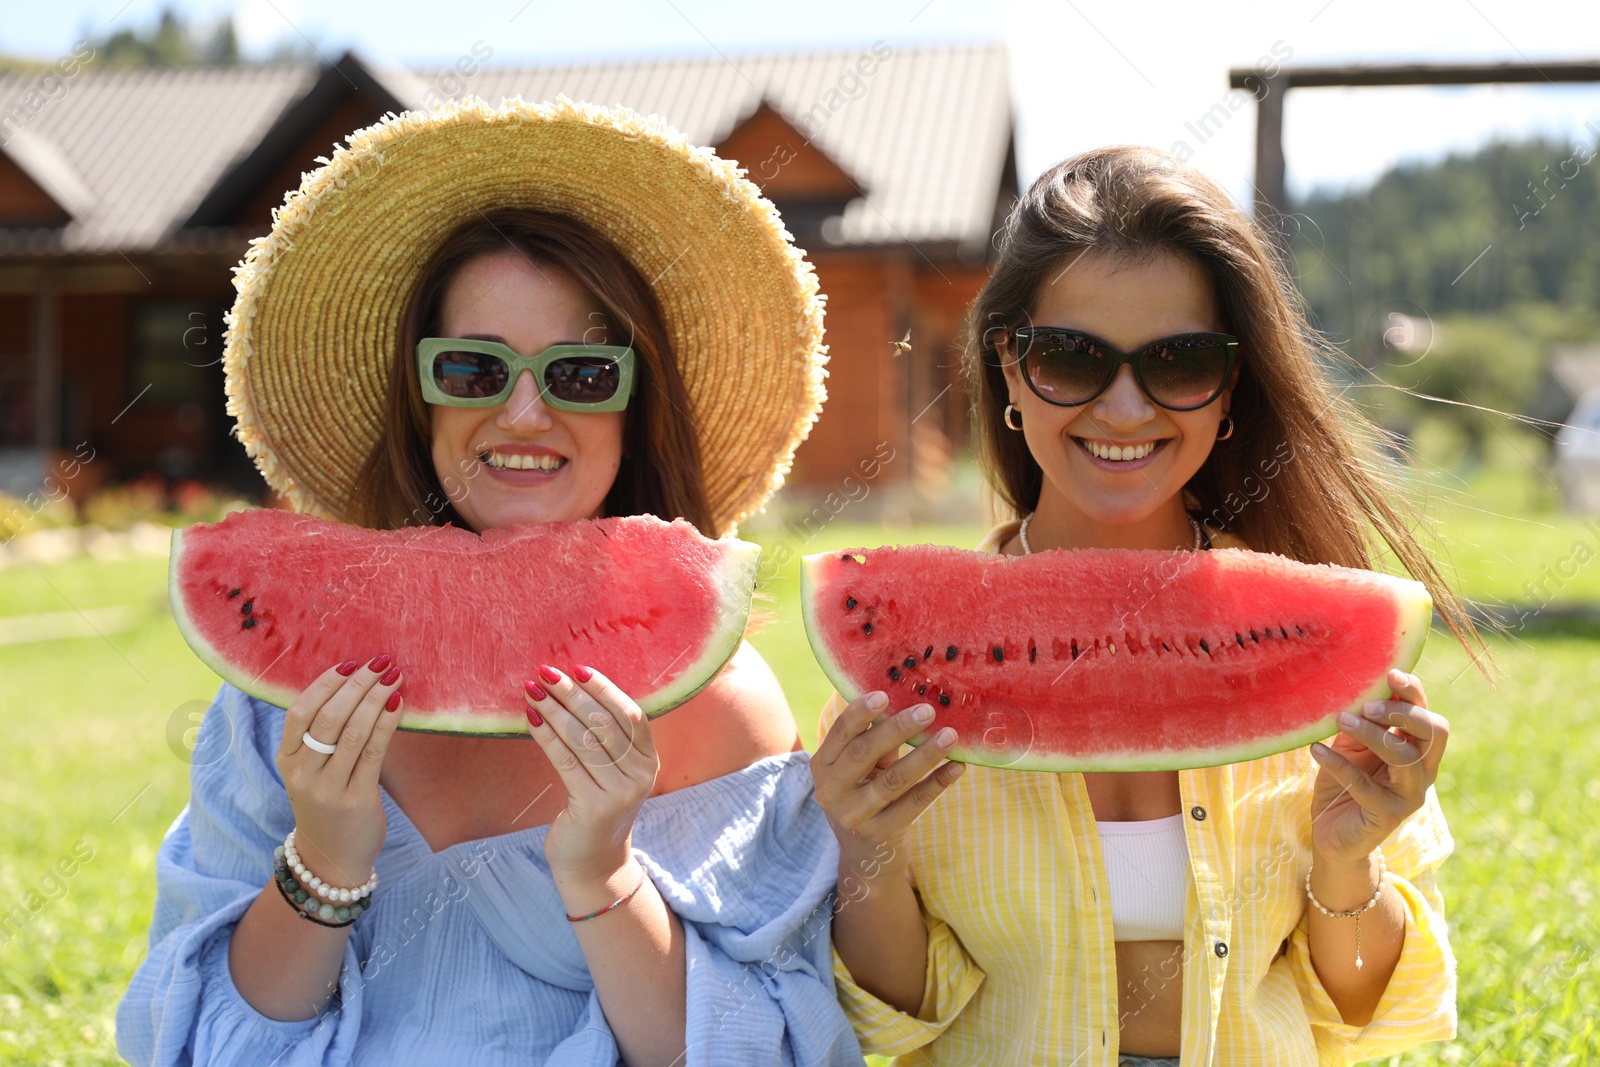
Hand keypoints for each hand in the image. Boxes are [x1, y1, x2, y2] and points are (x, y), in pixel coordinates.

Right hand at [277, 655, 404, 887]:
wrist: (332, 858)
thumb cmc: (327, 803)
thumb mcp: (312, 770)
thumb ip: (323, 734)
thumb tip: (355, 683)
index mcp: (287, 760)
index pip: (299, 712)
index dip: (325, 683)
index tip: (350, 663)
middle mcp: (302, 774)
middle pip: (329, 717)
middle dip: (358, 684)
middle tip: (381, 662)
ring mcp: (328, 789)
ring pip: (353, 732)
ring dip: (376, 698)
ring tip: (394, 676)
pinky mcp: (356, 800)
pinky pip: (374, 752)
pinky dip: (387, 723)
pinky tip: (398, 704)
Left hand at [524, 665, 657, 885]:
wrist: (594, 862)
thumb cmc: (596, 807)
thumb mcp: (611, 771)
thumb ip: (604, 738)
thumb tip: (571, 689)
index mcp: (648, 760)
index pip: (630, 714)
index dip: (604, 689)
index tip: (577, 669)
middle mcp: (640, 775)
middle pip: (604, 723)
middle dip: (572, 694)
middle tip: (545, 673)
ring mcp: (619, 792)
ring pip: (584, 739)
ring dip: (555, 710)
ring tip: (532, 691)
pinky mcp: (594, 806)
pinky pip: (567, 761)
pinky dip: (547, 736)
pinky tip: (531, 719)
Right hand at [811, 691, 964, 879]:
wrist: (866, 857)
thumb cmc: (865, 794)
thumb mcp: (862, 768)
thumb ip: (876, 739)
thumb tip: (908, 700)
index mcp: (822, 766)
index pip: (840, 733)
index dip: (860, 712)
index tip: (885, 694)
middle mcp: (831, 791)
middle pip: (864, 752)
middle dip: (898, 728)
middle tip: (929, 710)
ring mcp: (854, 816)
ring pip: (894, 779)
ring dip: (925, 755)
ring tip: (951, 736)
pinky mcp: (881, 833)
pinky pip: (915, 803)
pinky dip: (938, 782)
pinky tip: (957, 767)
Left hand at [1309, 668, 1449, 867]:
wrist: (1333, 834)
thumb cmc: (1344, 783)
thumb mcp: (1352, 747)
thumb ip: (1361, 722)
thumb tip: (1354, 688)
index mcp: (1417, 751)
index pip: (1429, 717)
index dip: (1414, 694)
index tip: (1390, 673)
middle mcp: (1422, 772)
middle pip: (1433, 732)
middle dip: (1402, 712)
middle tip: (1366, 705)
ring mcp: (1408, 796)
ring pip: (1403, 756)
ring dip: (1371, 733)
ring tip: (1339, 718)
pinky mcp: (1386, 816)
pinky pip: (1364, 785)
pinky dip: (1338, 764)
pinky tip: (1316, 749)